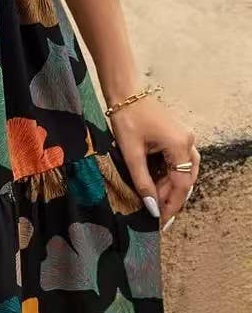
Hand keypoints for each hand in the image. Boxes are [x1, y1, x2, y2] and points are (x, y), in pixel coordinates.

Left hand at [108, 95, 199, 230]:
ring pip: (184, 171)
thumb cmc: (126, 118)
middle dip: (170, 197)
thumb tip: (151, 207)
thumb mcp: (131, 153)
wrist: (125, 91)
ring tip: (153, 199)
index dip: (171, 204)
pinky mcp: (178, 136)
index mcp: (180, 145)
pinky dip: (169, 174)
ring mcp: (185, 138)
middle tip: (156, 213)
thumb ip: (142, 182)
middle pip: (186, 179)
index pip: (181, 184)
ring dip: (169, 186)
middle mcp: (188, 142)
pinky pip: (179, 161)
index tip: (161, 221)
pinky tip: (154, 182)